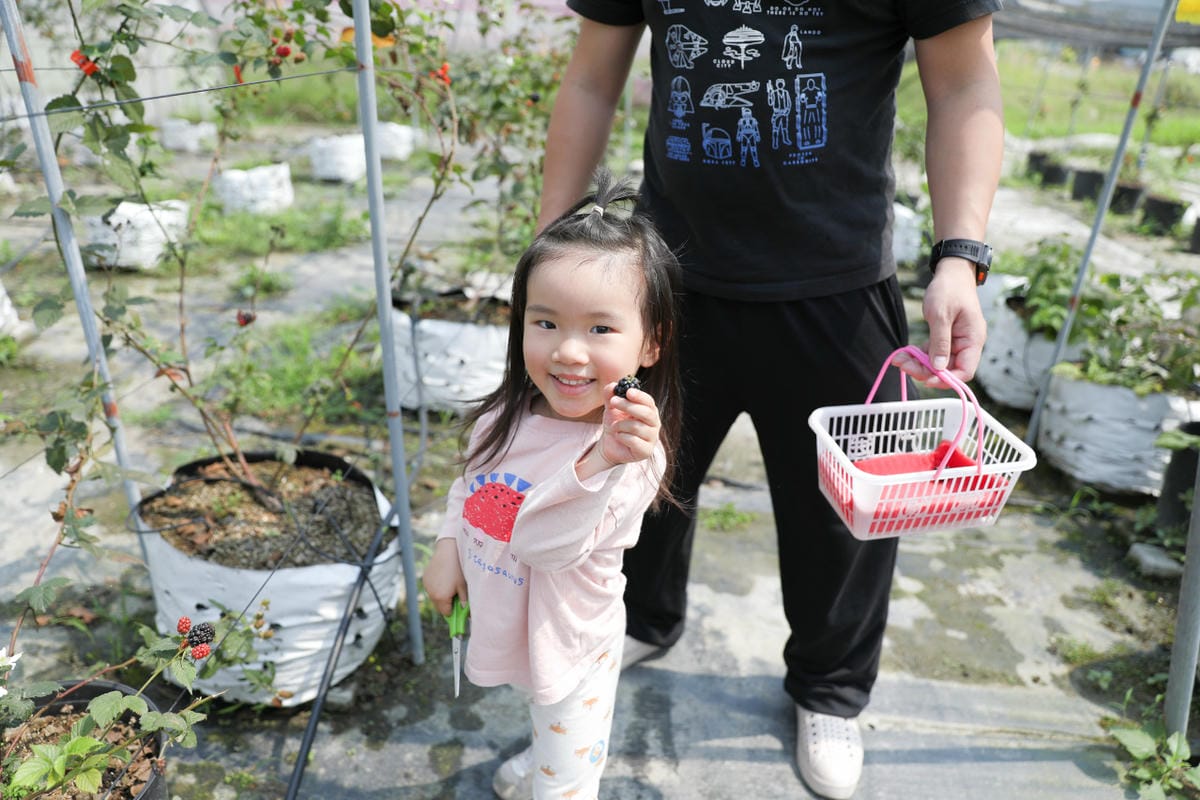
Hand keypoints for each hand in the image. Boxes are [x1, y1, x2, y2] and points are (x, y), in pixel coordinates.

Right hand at [421, 538, 466, 617]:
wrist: (448, 551)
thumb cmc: (458, 569)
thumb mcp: (464, 586)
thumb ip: (465, 601)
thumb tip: (466, 613)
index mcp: (441, 598)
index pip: (446, 613)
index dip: (454, 611)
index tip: (460, 606)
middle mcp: (431, 594)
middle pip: (439, 607)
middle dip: (447, 604)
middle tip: (457, 594)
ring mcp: (427, 586)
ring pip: (434, 597)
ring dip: (441, 595)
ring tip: (450, 583)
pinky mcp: (425, 578)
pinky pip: (431, 588)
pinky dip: (437, 587)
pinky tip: (444, 577)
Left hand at [596, 383, 661, 465]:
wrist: (610, 445)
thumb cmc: (615, 424)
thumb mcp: (611, 408)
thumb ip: (611, 396)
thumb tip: (612, 385)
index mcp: (650, 411)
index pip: (649, 401)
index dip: (639, 396)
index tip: (628, 392)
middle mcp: (654, 424)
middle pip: (647, 413)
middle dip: (628, 406)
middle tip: (613, 402)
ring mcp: (652, 438)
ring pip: (637, 427)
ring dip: (620, 425)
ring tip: (614, 427)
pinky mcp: (646, 451)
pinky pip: (633, 441)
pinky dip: (621, 436)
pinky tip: (618, 437)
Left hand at [900, 258, 985, 386]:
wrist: (951, 272)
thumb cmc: (949, 289)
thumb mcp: (941, 315)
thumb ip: (940, 342)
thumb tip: (938, 368)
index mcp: (973, 340)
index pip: (965, 371)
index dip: (947, 379)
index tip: (925, 379)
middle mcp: (967, 344)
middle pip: (948, 369)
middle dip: (925, 371)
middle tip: (903, 365)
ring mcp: (956, 342)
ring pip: (937, 363)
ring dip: (918, 364)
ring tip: (899, 359)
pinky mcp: (946, 338)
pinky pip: (932, 353)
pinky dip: (918, 355)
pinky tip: (903, 353)